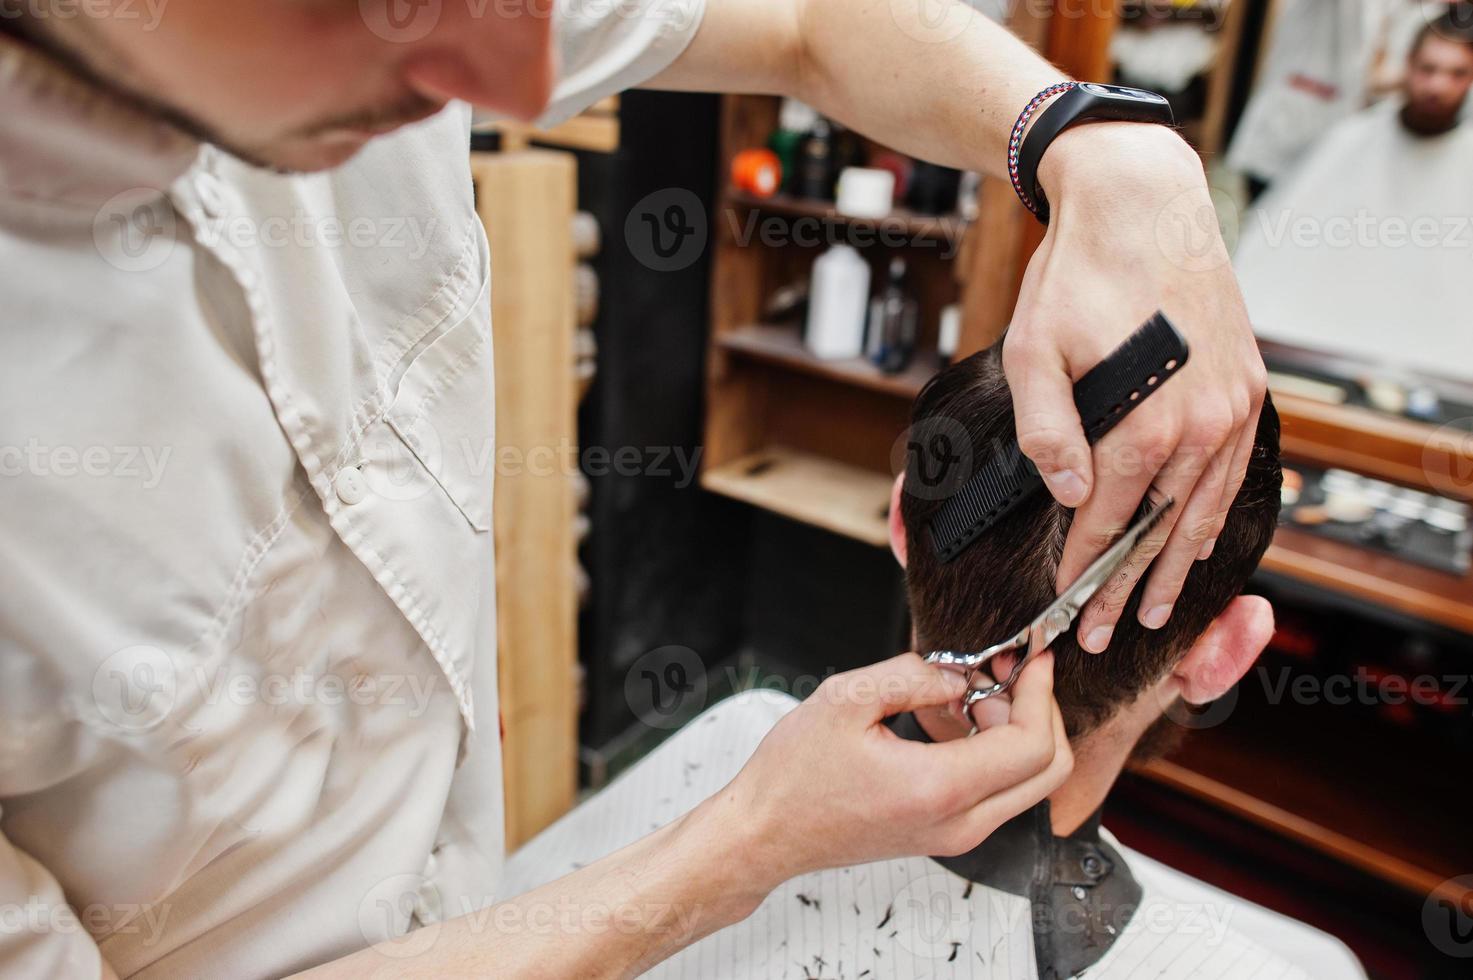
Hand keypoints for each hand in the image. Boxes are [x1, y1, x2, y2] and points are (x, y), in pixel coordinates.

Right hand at [714, 652, 1070, 888]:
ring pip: (1029, 784)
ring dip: (1019, 731)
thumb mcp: (845, 699)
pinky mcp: (946, 835)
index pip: (1031, 745)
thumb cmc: (794, 774)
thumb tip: (959, 674)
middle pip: (1048, 771)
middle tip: (1006, 673)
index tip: (1030, 658)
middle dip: (1040, 711)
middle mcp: (958, 822)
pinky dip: (998, 753)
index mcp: (938, 787)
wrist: (767, 833)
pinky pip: (1000, 794)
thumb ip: (912, 676)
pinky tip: (959, 720)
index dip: (1040, 693)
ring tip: (973, 692)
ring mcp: (956, 836)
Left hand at [1003, 124, 1267, 652]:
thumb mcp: (1034, 353)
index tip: (1061, 612)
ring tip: (1154, 611)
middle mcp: (1201, 426)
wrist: (1141, 200)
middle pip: (1161, 532)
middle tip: (1104, 637)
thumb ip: (1050, 434)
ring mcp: (1233, 406)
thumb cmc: (1076, 273)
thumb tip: (1073, 498)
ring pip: (1205, 509)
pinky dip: (1215, 513)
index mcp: (1144, 426)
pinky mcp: (1247, 385)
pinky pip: (1234, 471)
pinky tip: (1200, 540)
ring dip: (1178, 566)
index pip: (1107, 524)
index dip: (1082, 573)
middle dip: (1128, 590)